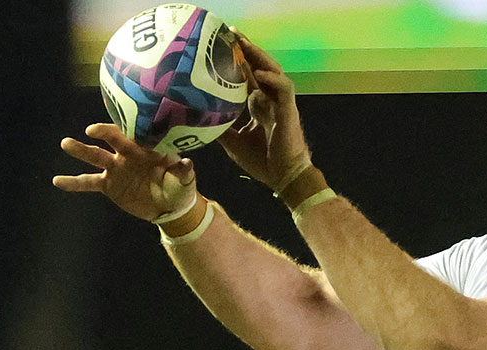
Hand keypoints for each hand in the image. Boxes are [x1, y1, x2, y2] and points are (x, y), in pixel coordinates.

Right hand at [53, 124, 196, 221]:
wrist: (170, 208)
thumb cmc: (180, 188)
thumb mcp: (185, 180)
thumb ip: (183, 172)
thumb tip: (187, 163)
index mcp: (147, 148)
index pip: (136, 134)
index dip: (129, 130)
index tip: (127, 129)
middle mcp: (128, 154)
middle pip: (112, 140)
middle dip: (102, 133)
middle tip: (90, 131)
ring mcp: (116, 168)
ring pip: (96, 156)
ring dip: (81, 150)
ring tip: (65, 143)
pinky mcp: (109, 185)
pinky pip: (88, 183)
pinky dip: (73, 183)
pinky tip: (57, 181)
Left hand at [218, 31, 311, 189]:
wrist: (284, 178)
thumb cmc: (262, 162)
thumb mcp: (233, 143)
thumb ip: (220, 128)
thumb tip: (196, 120)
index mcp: (259, 106)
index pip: (249, 76)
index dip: (238, 61)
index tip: (223, 45)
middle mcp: (270, 100)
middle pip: (261, 67)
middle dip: (248, 50)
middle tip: (232, 33)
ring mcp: (281, 104)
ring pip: (274, 71)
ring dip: (260, 57)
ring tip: (245, 44)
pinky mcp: (289, 111)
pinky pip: (284, 88)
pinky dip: (273, 79)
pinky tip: (259, 73)